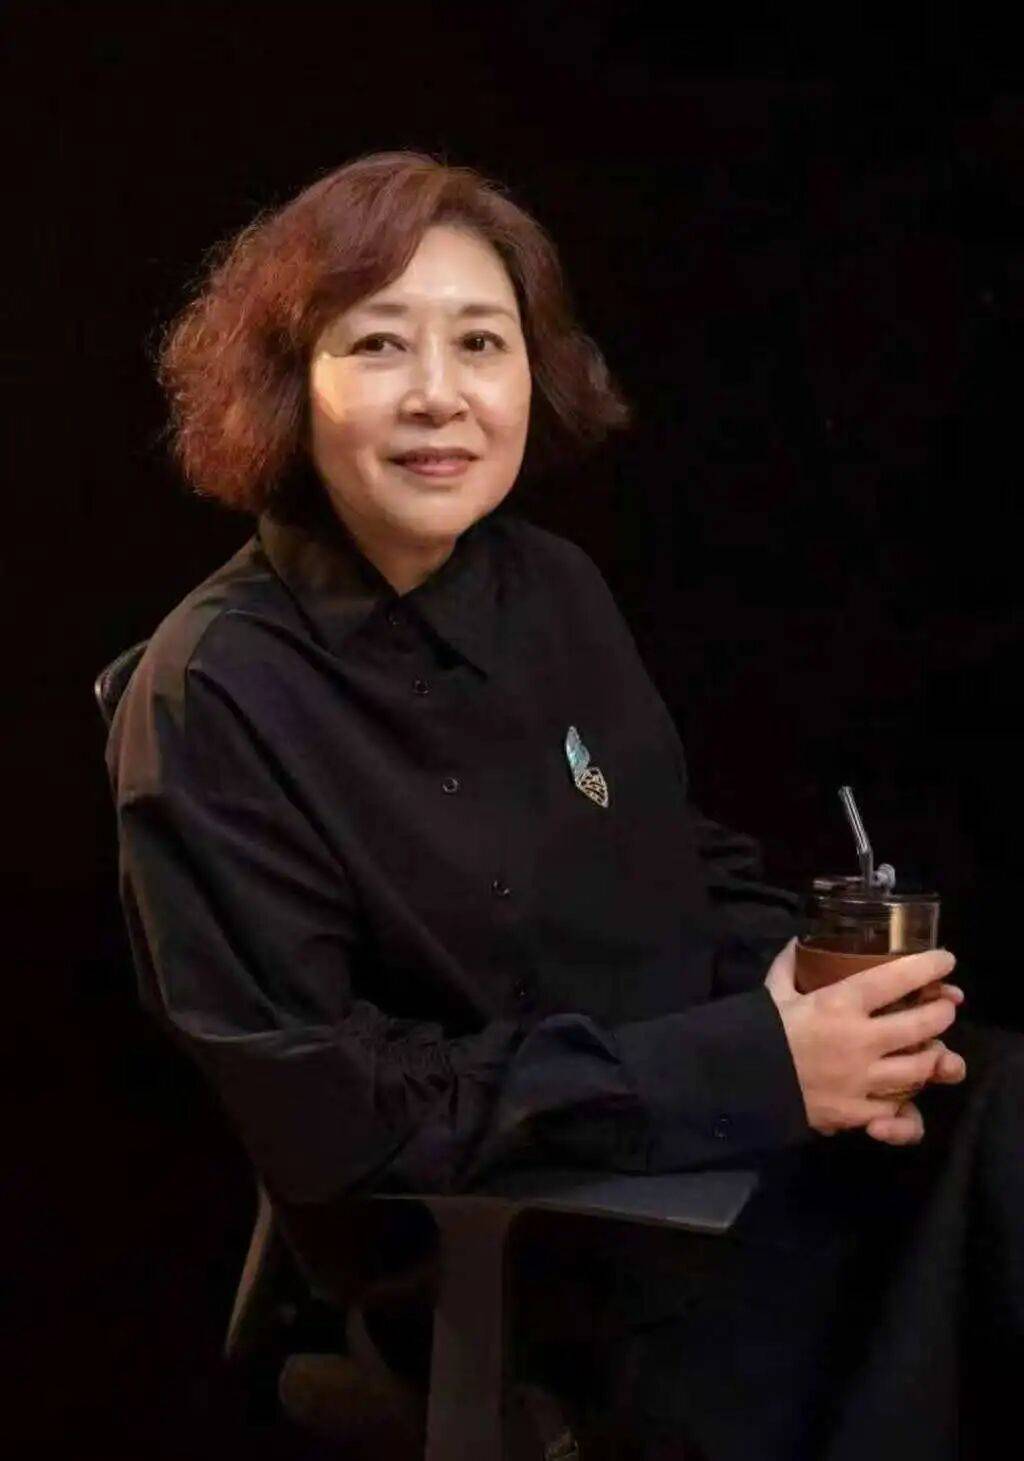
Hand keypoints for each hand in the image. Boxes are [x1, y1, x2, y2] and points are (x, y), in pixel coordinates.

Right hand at [764, 938, 961, 1137]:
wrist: (742, 1084)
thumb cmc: (760, 1032)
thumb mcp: (773, 993)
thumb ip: (789, 967)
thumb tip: (798, 942)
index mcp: (840, 1003)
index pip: (897, 978)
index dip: (929, 965)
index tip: (945, 960)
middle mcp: (861, 1040)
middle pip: (924, 1024)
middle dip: (943, 1012)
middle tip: (946, 1006)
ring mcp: (863, 1079)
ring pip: (921, 1068)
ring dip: (934, 1056)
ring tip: (935, 1049)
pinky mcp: (858, 1112)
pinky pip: (897, 1107)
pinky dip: (904, 1098)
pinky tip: (903, 1089)